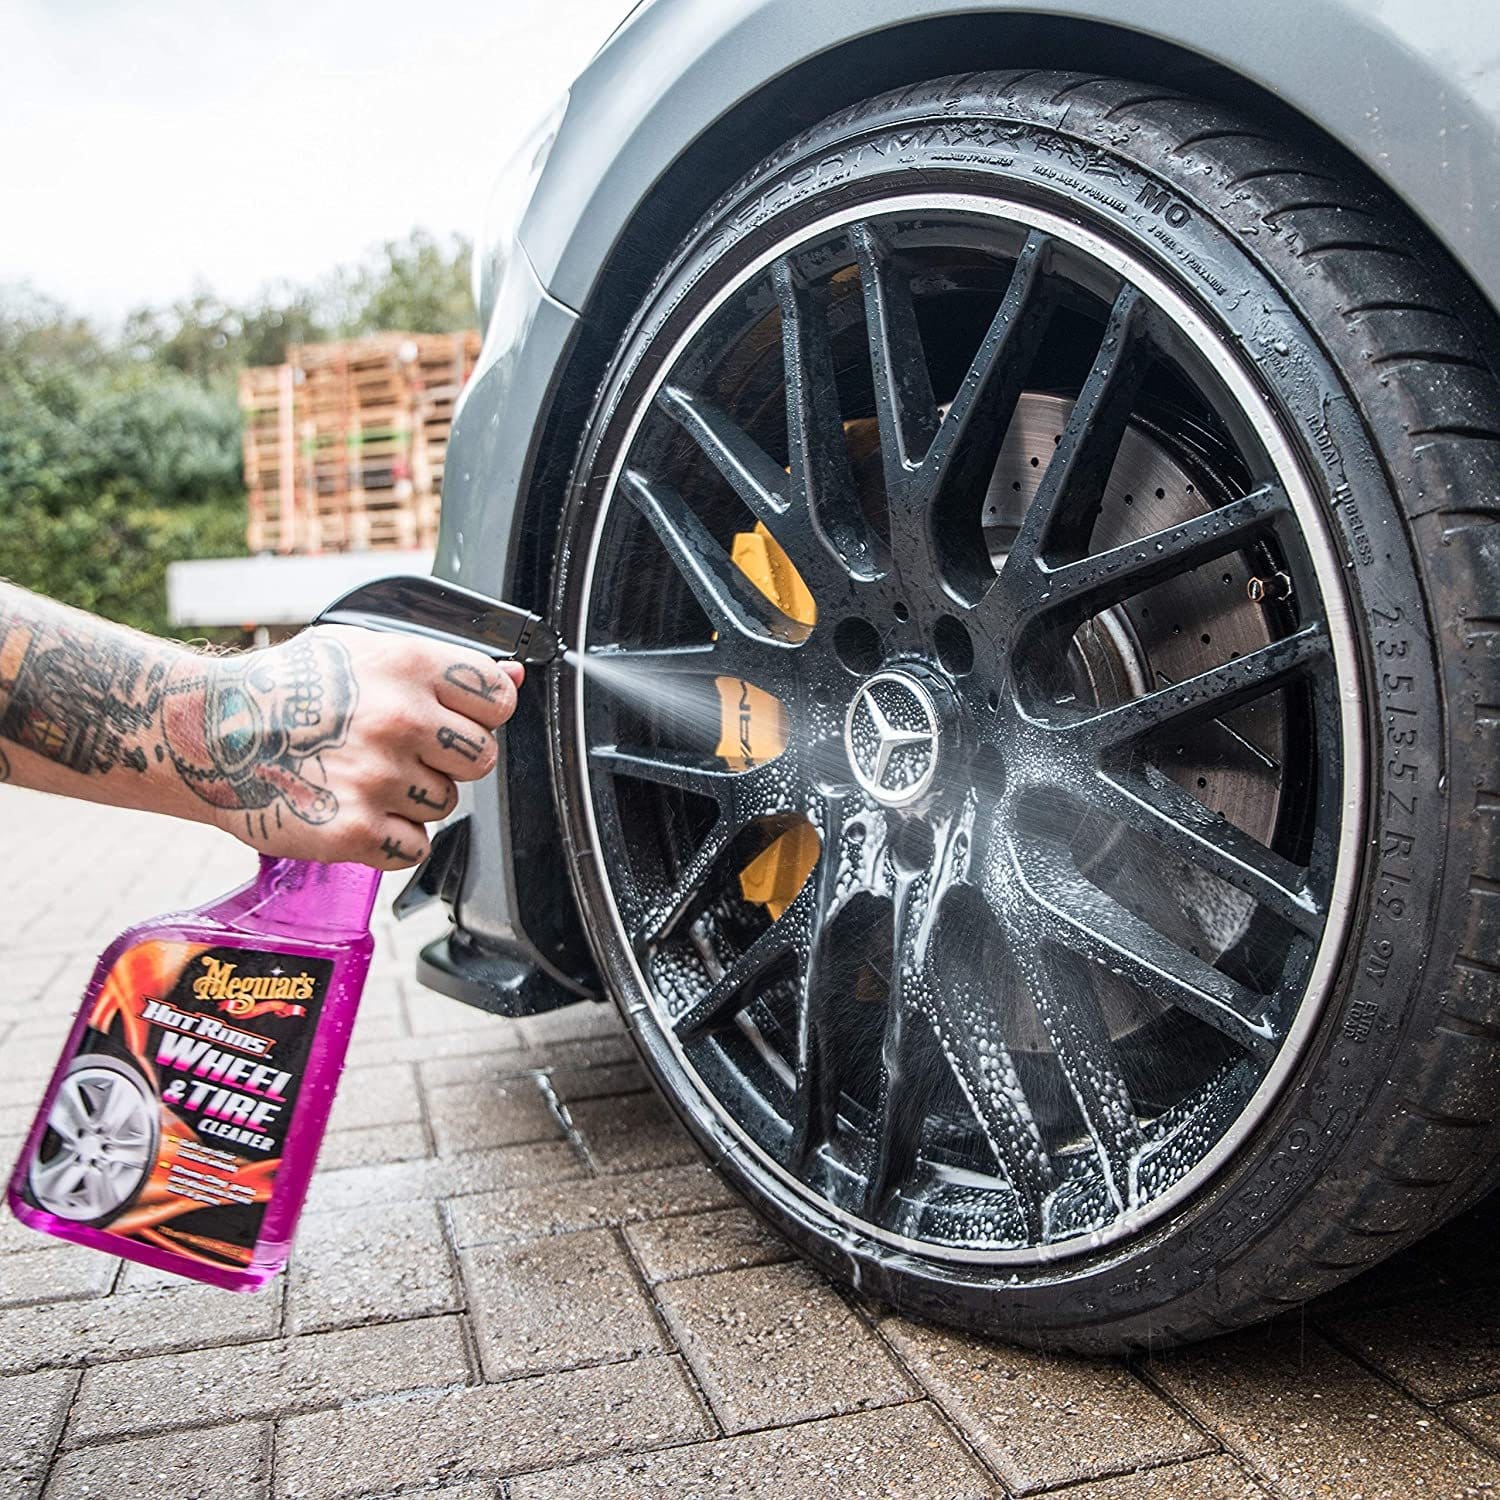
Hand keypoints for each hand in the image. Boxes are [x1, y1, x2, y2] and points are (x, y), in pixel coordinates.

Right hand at [177, 626, 523, 867]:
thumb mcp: (365, 651)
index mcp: (407, 666)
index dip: (482, 714)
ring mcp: (376, 777)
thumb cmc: (289, 691)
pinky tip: (354, 810)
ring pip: (446, 805)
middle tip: (404, 753)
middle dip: (450, 762)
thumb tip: (516, 675)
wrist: (210, 733)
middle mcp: (397, 719)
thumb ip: (443, 667)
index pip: (498, 699)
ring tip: (364, 777)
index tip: (455, 719)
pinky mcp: (352, 830)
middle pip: (480, 759)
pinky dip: (389, 840)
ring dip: (414, 800)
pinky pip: (413, 847)